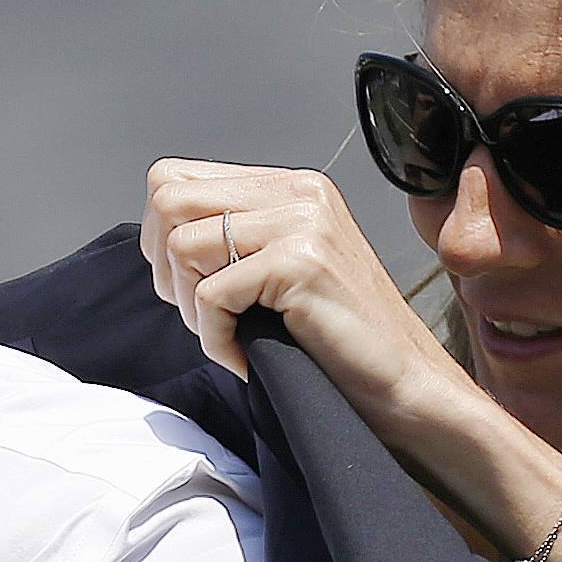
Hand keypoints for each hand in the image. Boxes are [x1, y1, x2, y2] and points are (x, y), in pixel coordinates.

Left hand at [140, 159, 479, 447]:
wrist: (403, 383)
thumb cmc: (336, 339)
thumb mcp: (280, 268)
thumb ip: (234, 238)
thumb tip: (158, 239)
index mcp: (290, 187)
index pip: (175, 178)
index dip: (159, 236)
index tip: (186, 284)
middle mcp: (298, 192)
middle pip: (167, 200)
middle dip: (166, 269)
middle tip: (201, 315)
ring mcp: (303, 223)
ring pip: (183, 246)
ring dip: (190, 308)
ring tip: (230, 335)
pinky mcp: (300, 264)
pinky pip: (210, 295)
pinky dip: (215, 338)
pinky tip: (247, 354)